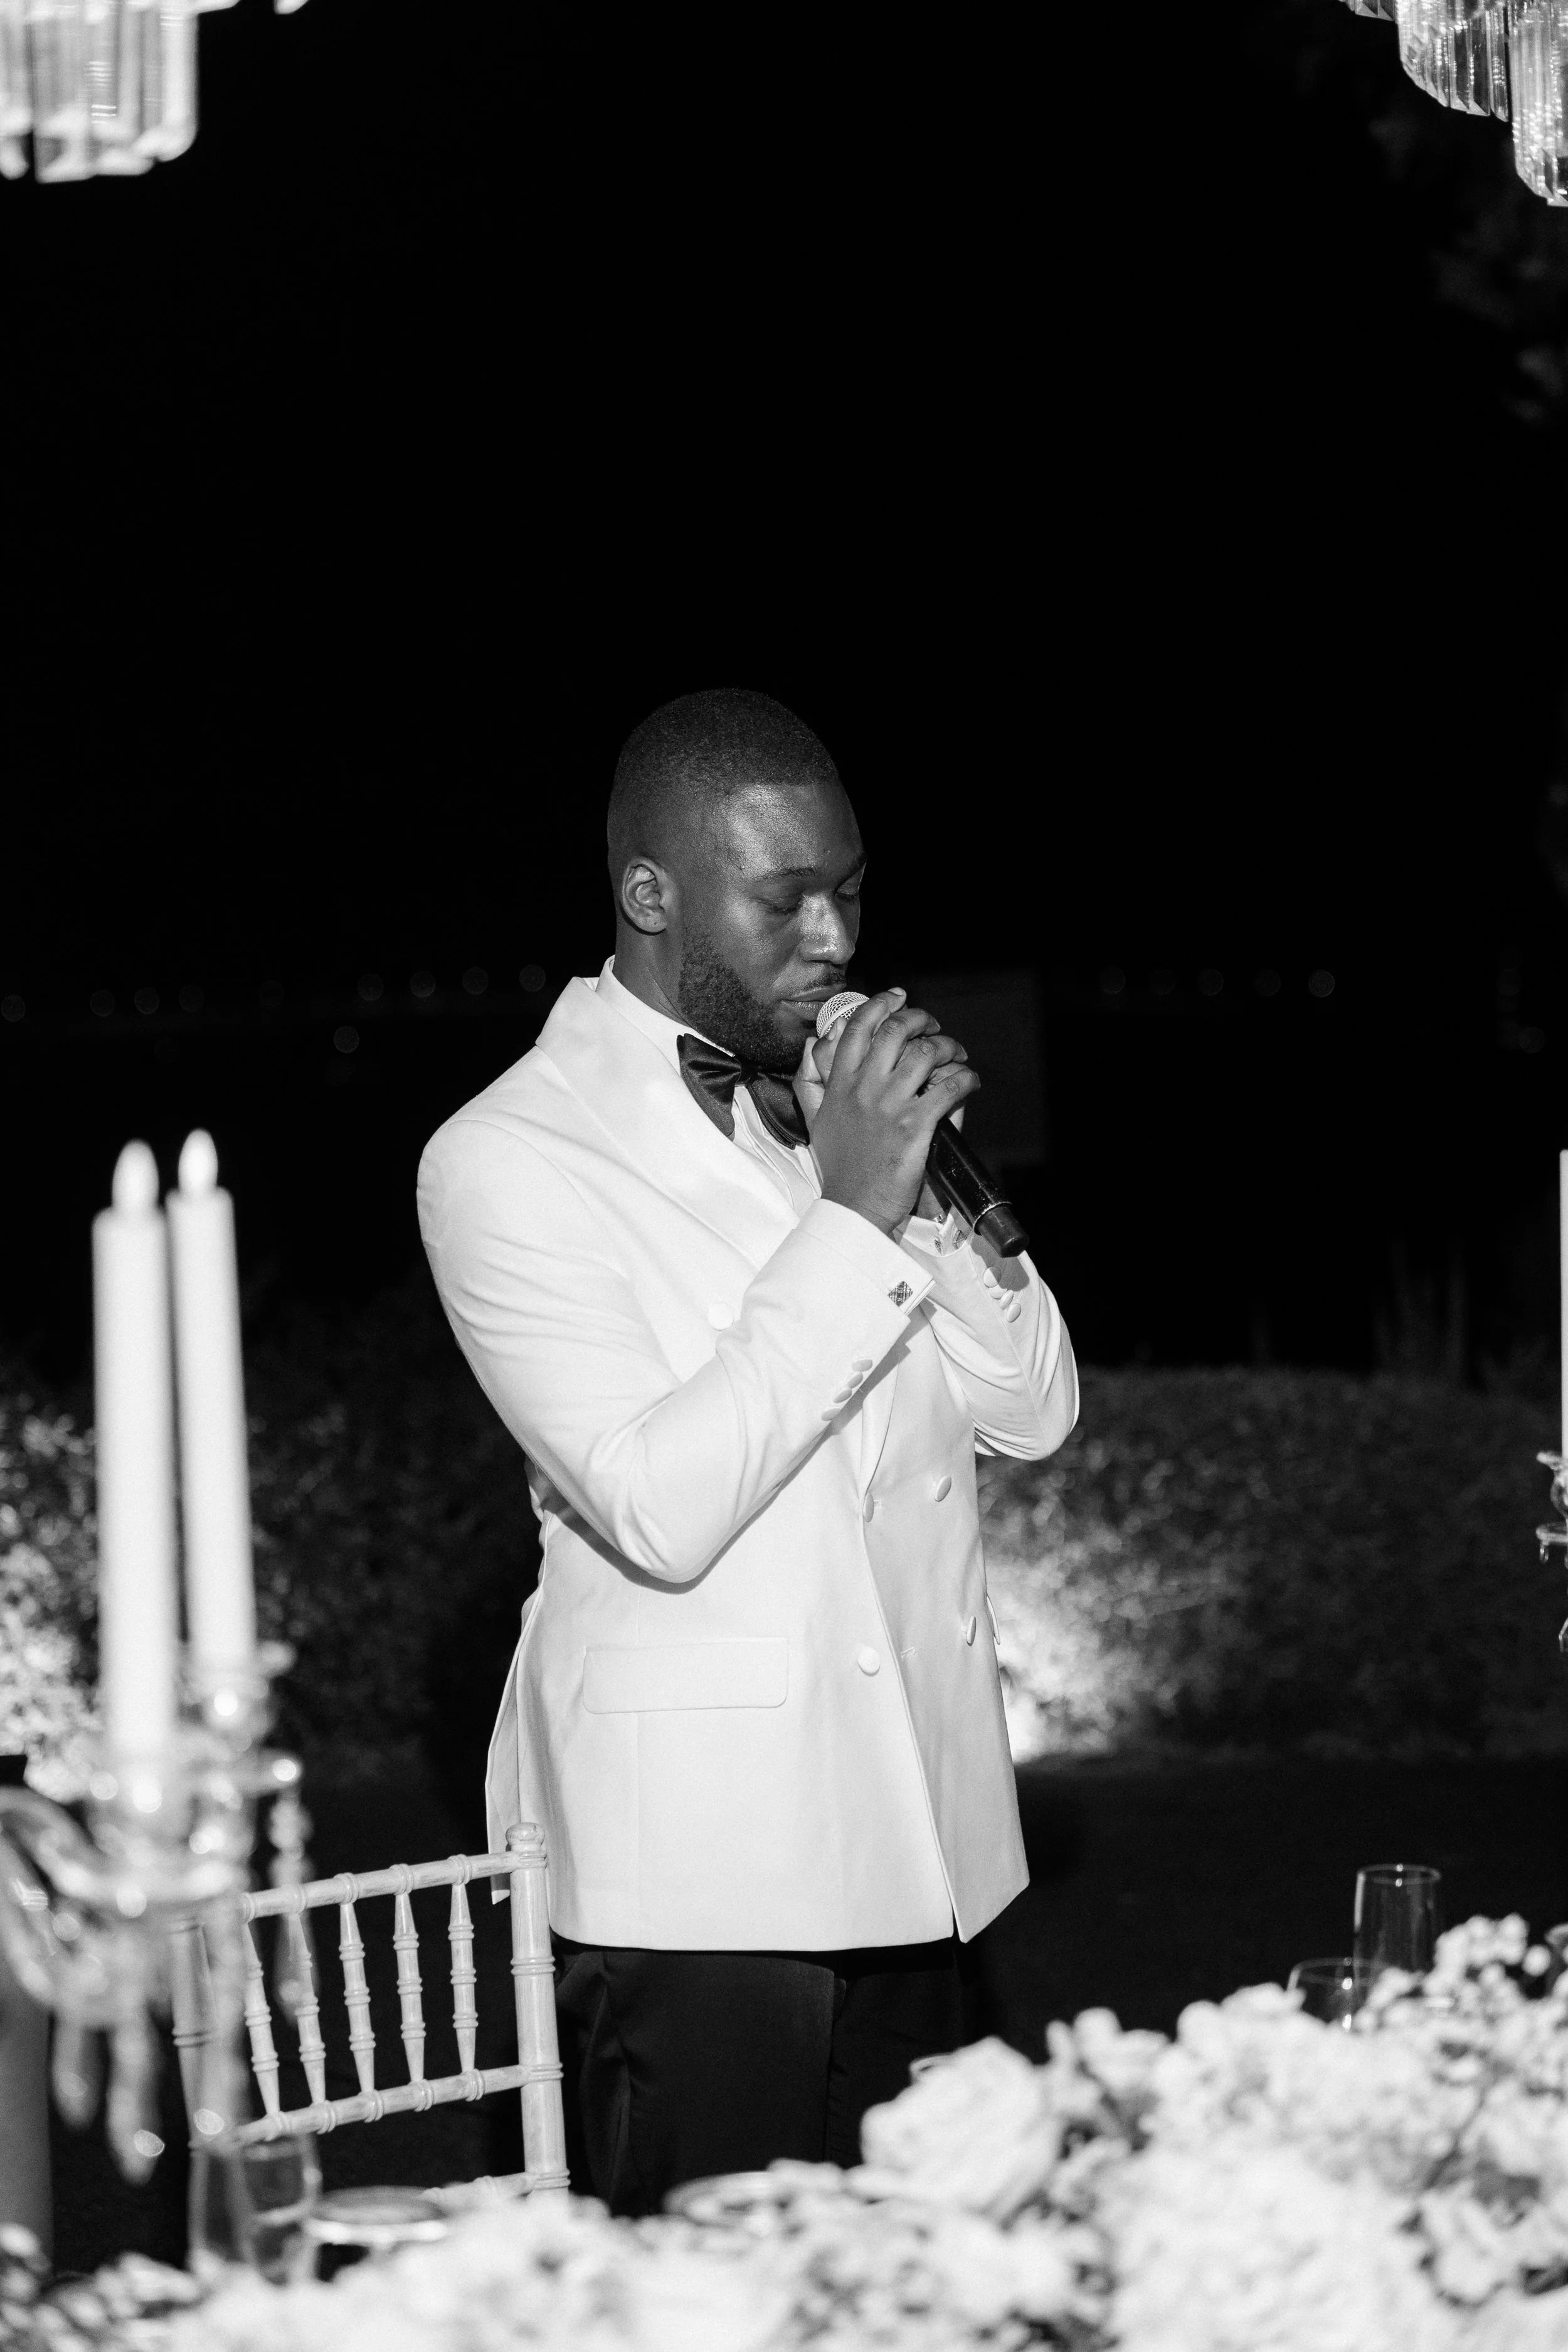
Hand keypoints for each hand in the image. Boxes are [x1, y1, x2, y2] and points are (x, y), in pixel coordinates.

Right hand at [810, 990, 979, 1236]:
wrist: (854, 1207)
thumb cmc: (839, 1166)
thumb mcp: (814, 1120)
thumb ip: (810, 1079)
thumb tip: (813, 1044)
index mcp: (839, 1084)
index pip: (858, 1027)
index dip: (882, 1004)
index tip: (898, 996)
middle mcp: (863, 1088)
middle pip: (895, 1031)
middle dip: (920, 1019)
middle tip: (932, 1026)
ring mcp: (890, 1106)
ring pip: (925, 1053)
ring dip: (948, 1047)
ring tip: (956, 1055)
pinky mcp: (915, 1126)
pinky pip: (947, 1088)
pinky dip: (964, 1079)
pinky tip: (969, 1081)